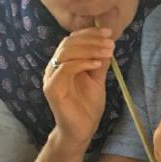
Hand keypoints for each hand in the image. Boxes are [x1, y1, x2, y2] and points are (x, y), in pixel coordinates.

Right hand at [43, 27, 113, 147]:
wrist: (82, 130)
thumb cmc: (88, 106)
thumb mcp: (97, 80)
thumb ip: (99, 62)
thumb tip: (108, 44)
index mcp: (63, 63)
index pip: (73, 40)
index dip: (89, 33)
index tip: (108, 31)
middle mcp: (54, 67)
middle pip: (69, 43)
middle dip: (91, 39)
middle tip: (110, 41)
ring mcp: (51, 77)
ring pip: (66, 53)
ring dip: (89, 49)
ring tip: (108, 50)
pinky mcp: (52, 89)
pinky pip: (65, 69)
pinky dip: (82, 63)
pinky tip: (98, 64)